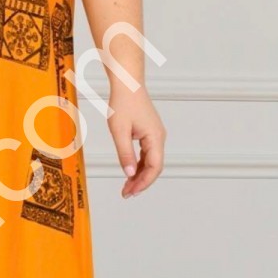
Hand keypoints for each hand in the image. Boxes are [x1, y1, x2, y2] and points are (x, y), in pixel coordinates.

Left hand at [107, 82, 165, 197]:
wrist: (127, 84)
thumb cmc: (123, 103)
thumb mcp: (119, 130)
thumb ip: (124, 154)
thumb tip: (129, 174)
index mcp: (155, 137)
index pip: (154, 167)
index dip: (144, 182)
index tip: (131, 192)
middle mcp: (159, 137)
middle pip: (154, 167)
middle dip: (141, 182)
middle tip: (126, 193)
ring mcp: (155, 135)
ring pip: (150, 161)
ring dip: (139, 175)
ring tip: (126, 187)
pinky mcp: (149, 133)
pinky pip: (147, 154)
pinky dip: (138, 165)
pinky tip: (129, 172)